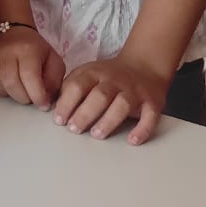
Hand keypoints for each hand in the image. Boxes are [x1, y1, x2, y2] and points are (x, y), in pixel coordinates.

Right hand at [0, 27, 64, 108]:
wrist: (14, 30)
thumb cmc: (36, 49)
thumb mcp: (54, 61)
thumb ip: (54, 81)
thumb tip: (46, 101)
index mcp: (28, 50)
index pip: (29, 77)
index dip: (37, 96)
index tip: (42, 104)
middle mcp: (7, 50)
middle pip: (11, 83)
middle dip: (23, 97)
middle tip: (30, 96)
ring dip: (7, 94)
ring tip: (17, 90)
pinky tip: (3, 87)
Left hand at [53, 55, 171, 144]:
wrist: (145, 66)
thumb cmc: (110, 76)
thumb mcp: (88, 73)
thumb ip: (72, 86)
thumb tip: (53, 106)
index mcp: (95, 73)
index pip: (78, 85)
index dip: (67, 102)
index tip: (59, 119)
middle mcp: (115, 81)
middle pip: (99, 95)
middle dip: (85, 113)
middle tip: (74, 129)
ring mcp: (134, 91)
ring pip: (122, 104)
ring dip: (108, 120)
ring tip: (96, 134)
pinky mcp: (152, 103)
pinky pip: (149, 116)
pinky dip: (142, 129)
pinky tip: (132, 140)